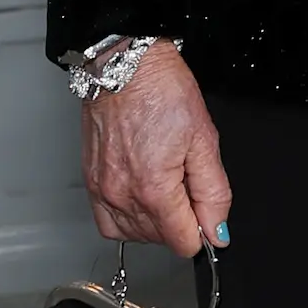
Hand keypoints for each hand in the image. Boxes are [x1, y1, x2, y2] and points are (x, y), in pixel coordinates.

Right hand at [79, 44, 231, 258]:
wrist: (125, 65)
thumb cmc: (161, 90)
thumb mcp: (204, 140)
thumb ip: (213, 193)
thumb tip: (216, 231)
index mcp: (154, 189)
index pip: (183, 243)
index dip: (201, 230)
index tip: (203, 207)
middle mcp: (123, 195)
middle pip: (160, 239)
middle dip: (179, 220)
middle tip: (184, 182)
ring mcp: (103, 190)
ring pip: (135, 234)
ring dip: (155, 222)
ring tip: (164, 185)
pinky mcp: (91, 182)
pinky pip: (108, 223)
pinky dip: (127, 221)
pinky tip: (141, 200)